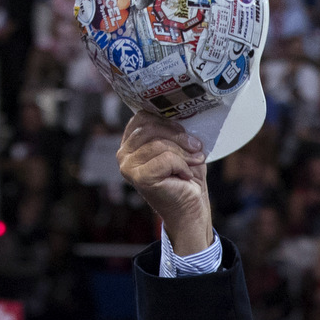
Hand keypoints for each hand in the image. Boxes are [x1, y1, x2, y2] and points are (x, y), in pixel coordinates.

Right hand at [117, 112, 212, 255]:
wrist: (191, 208)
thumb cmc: (185, 178)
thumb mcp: (179, 147)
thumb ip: (172, 130)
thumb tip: (178, 111)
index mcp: (130, 144)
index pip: (143, 117)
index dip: (167, 120)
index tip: (186, 131)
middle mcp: (123, 155)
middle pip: (150, 127)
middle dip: (178, 136)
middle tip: (196, 148)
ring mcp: (128, 167)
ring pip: (159, 144)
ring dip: (183, 153)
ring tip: (194, 163)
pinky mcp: (139, 178)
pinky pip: (166, 158)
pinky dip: (182, 166)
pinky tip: (184, 177)